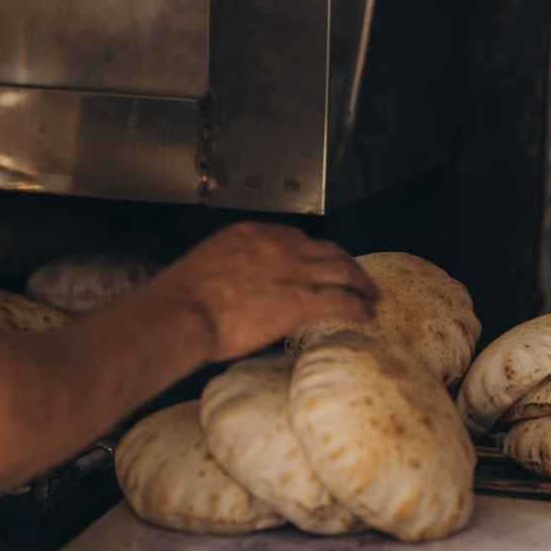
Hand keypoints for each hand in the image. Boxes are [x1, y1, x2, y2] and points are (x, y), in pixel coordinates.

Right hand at [148, 222, 377, 361]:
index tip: (321, 263)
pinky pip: (341, 302)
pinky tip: (367, 316)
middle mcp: (278, 246)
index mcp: (251, 234)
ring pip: (342, 270)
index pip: (295, 238)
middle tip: (359, 278)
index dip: (314, 252)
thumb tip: (234, 291)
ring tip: (372, 296)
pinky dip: (359, 308)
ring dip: (361, 283)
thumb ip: (229, 271)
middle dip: (347, 263)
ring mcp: (293, 271)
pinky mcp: (301, 300)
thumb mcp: (205, 269)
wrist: (179, 314)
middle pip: (327, 250)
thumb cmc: (178, 301)